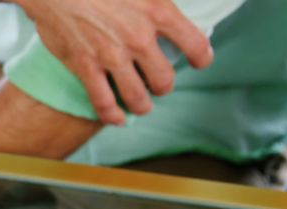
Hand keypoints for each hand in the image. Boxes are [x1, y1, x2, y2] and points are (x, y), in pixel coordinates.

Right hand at [17, 0, 212, 125]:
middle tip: (158, 83)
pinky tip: (116, 118)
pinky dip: (111, 115)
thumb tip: (165, 8)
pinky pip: (103, 102)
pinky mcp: (85, 66)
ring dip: (142, 105)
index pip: (194, 44)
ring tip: (141, 104)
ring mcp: (111, 55)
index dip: (201, 57)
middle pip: (164, 80)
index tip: (199, 61)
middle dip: (162, 85)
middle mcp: (138, 37)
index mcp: (157, 10)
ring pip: (137, 98)